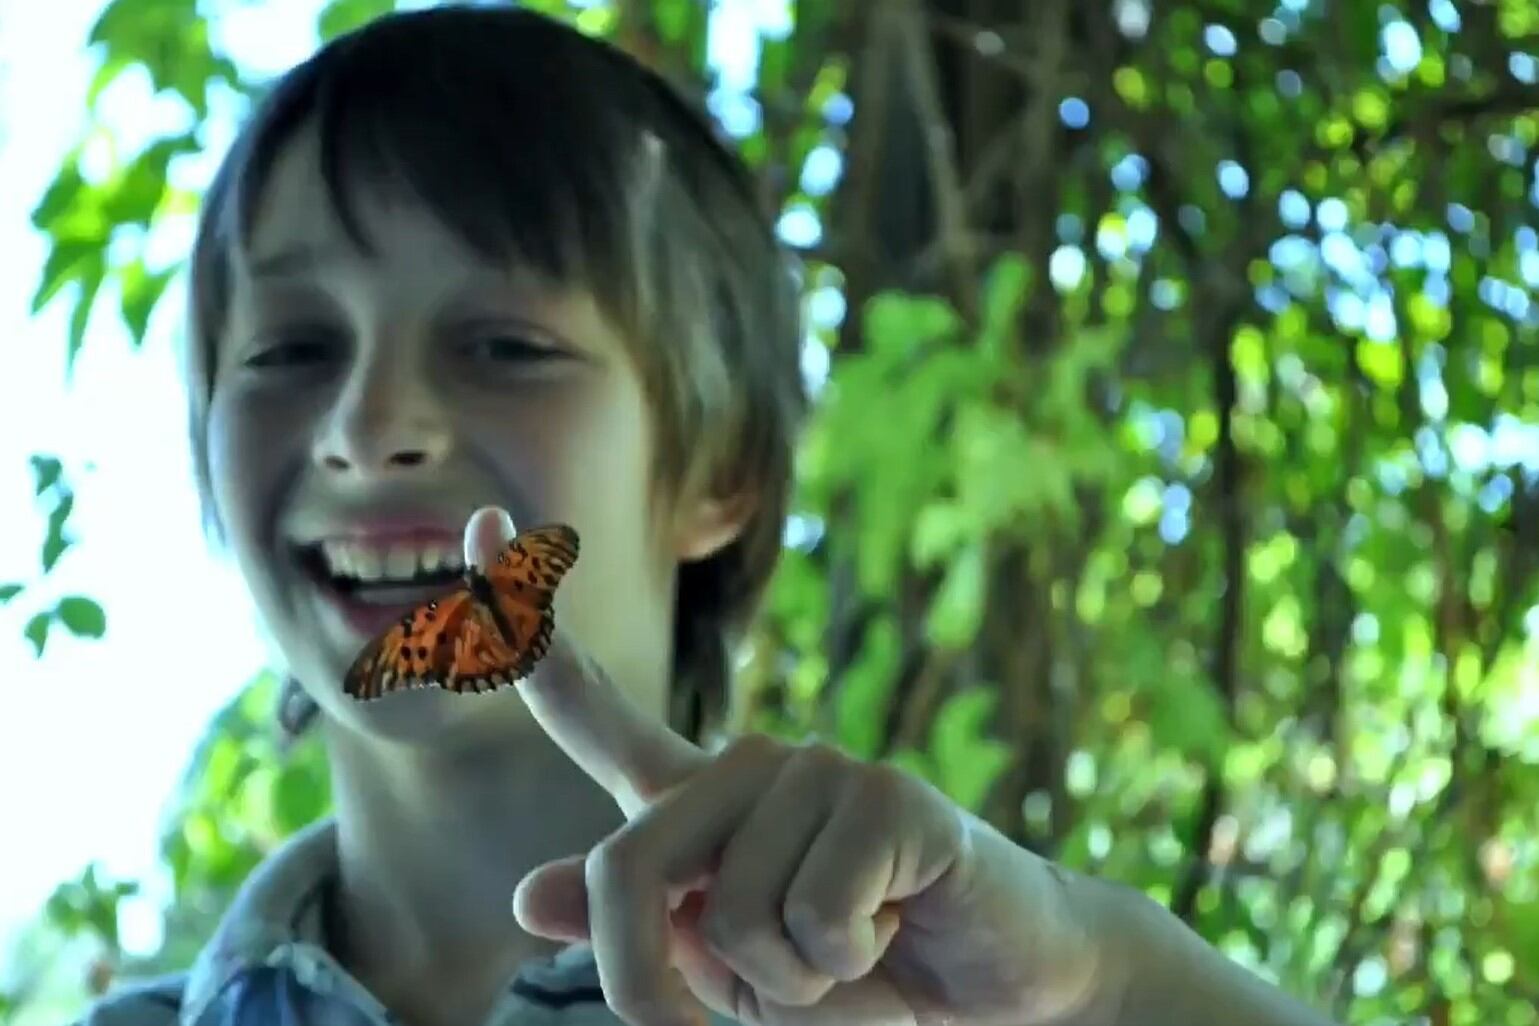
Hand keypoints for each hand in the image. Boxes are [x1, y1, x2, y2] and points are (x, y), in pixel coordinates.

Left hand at [469, 509, 1119, 1025]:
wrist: (985, 990)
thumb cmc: (848, 973)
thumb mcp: (722, 968)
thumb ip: (638, 924)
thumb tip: (525, 893)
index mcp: (694, 800)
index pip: (591, 711)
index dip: (524, 624)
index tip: (477, 527)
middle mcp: (746, 766)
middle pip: (628, 869)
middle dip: (647, 986)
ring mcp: (817, 769)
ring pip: (733, 915)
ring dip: (788, 981)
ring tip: (852, 950)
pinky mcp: (886, 795)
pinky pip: (813, 914)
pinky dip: (846, 963)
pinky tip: (894, 927)